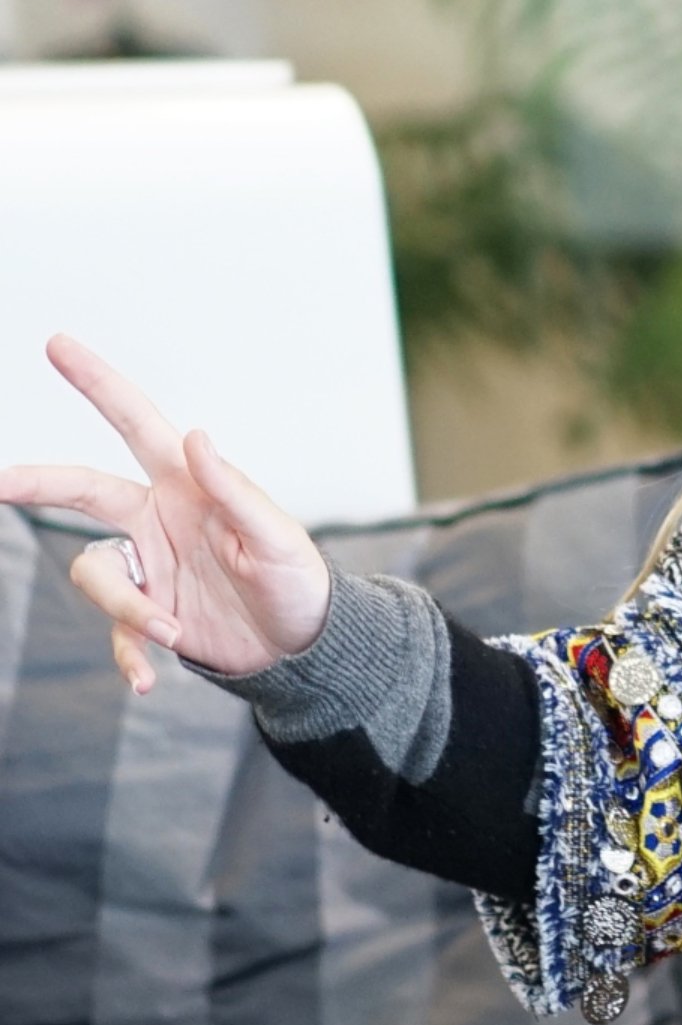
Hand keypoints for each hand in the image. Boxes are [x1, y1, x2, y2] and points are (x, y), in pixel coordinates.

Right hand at [0, 335, 328, 696]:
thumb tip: (197, 437)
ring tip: (173, 631)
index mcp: (188, 485)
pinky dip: (127, 655)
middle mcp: (158, 518)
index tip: (58, 345)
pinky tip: (147, 680)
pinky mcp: (147, 613)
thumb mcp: (275, 537)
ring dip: (127, 608)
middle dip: (36, 483)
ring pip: (95, 575)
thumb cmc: (298, 582)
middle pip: (81, 489)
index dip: (98, 384)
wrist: (302, 645)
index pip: (136, 423)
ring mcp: (148, 566)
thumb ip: (235, 490)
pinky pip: (115, 633)